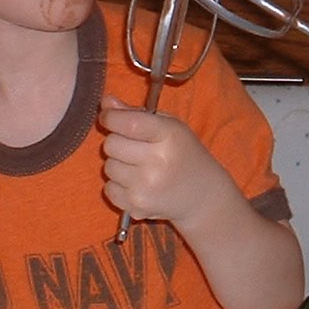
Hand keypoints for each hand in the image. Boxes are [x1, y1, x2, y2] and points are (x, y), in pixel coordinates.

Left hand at [98, 94, 236, 229]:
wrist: (203, 196)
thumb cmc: (184, 154)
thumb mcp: (169, 126)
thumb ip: (135, 112)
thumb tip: (105, 102)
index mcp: (169, 135)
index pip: (128, 123)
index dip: (111, 117)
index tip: (109, 117)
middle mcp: (158, 161)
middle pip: (111, 144)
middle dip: (117, 141)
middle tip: (133, 146)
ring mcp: (146, 187)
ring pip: (108, 167)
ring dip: (118, 164)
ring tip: (139, 167)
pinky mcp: (137, 206)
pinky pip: (109, 189)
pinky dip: (118, 186)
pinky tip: (137, 184)